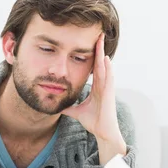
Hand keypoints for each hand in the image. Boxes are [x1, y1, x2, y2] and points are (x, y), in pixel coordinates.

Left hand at [62, 33, 125, 162]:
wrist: (103, 132)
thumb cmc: (94, 122)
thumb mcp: (77, 112)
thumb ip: (68, 107)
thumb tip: (58, 106)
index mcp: (97, 87)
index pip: (93, 67)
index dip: (92, 55)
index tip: (90, 43)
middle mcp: (103, 85)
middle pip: (100, 63)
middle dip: (99, 49)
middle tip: (98, 34)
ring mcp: (107, 88)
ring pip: (105, 67)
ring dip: (103, 54)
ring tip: (101, 40)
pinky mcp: (109, 94)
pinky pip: (108, 78)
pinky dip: (107, 68)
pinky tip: (105, 59)